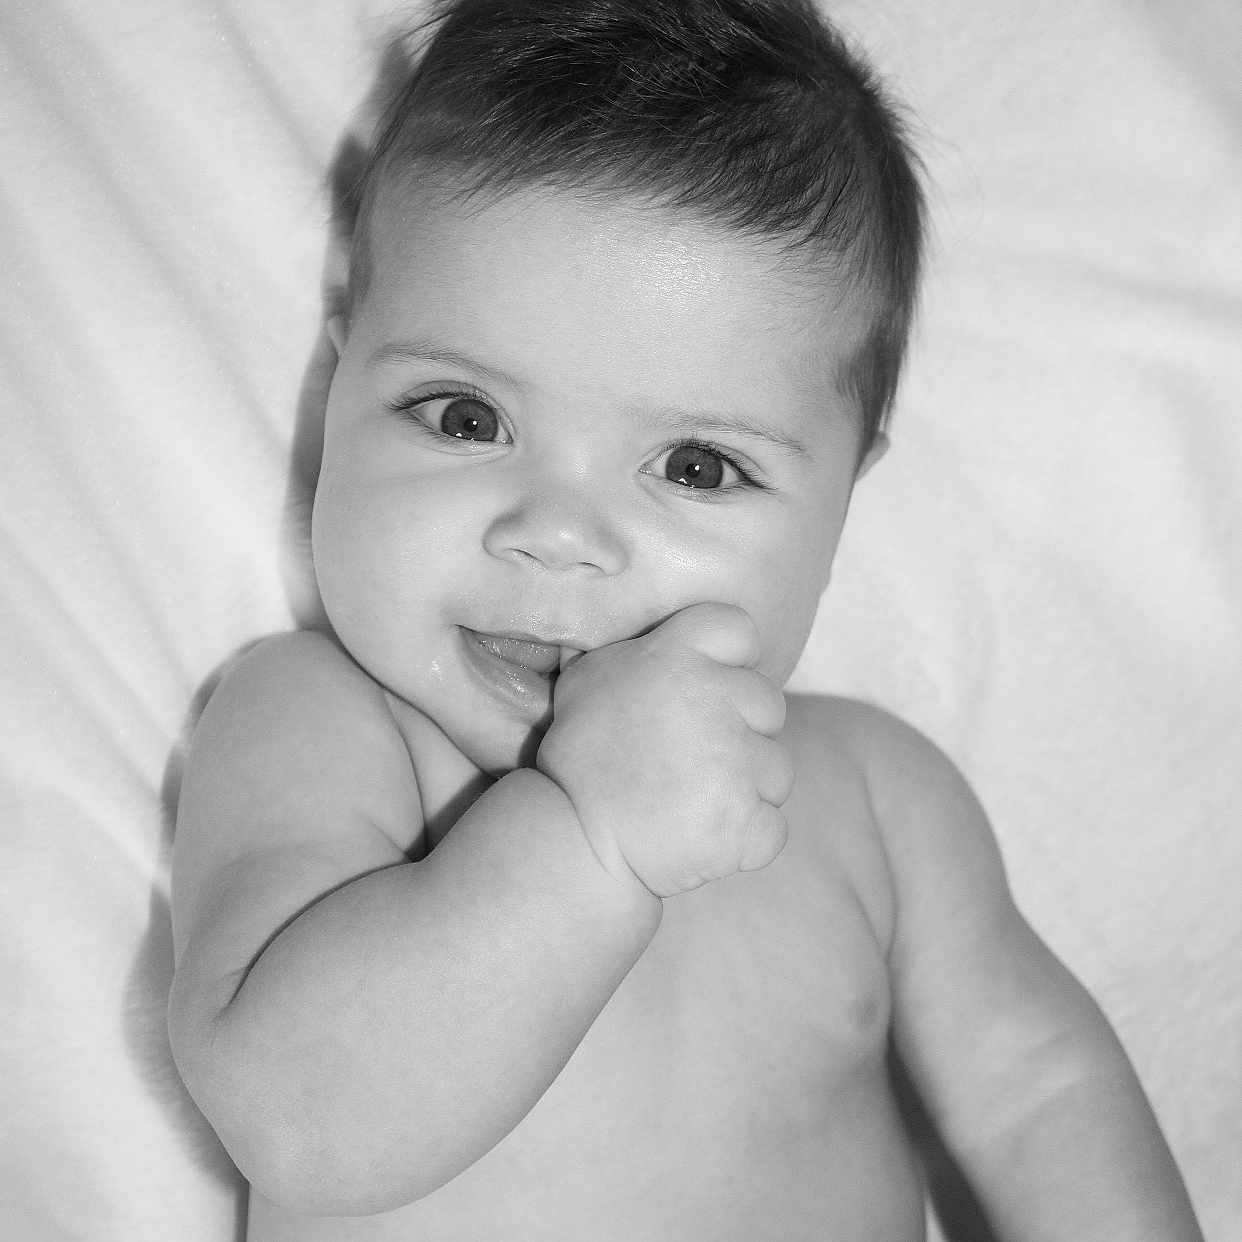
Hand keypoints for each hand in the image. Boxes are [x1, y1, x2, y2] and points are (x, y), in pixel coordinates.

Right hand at [536, 603, 793, 896]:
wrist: (573, 840)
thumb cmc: (580, 759)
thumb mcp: (590, 680)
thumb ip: (643, 653)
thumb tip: (673, 644)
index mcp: (676, 655)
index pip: (739, 629)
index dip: (733, 661)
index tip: (710, 693)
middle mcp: (712, 698)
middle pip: (769, 706)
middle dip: (743, 734)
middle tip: (694, 762)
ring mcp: (735, 761)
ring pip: (777, 770)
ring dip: (747, 790)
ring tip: (693, 803)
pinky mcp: (745, 820)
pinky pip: (774, 827)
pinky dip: (747, 841)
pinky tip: (704, 837)